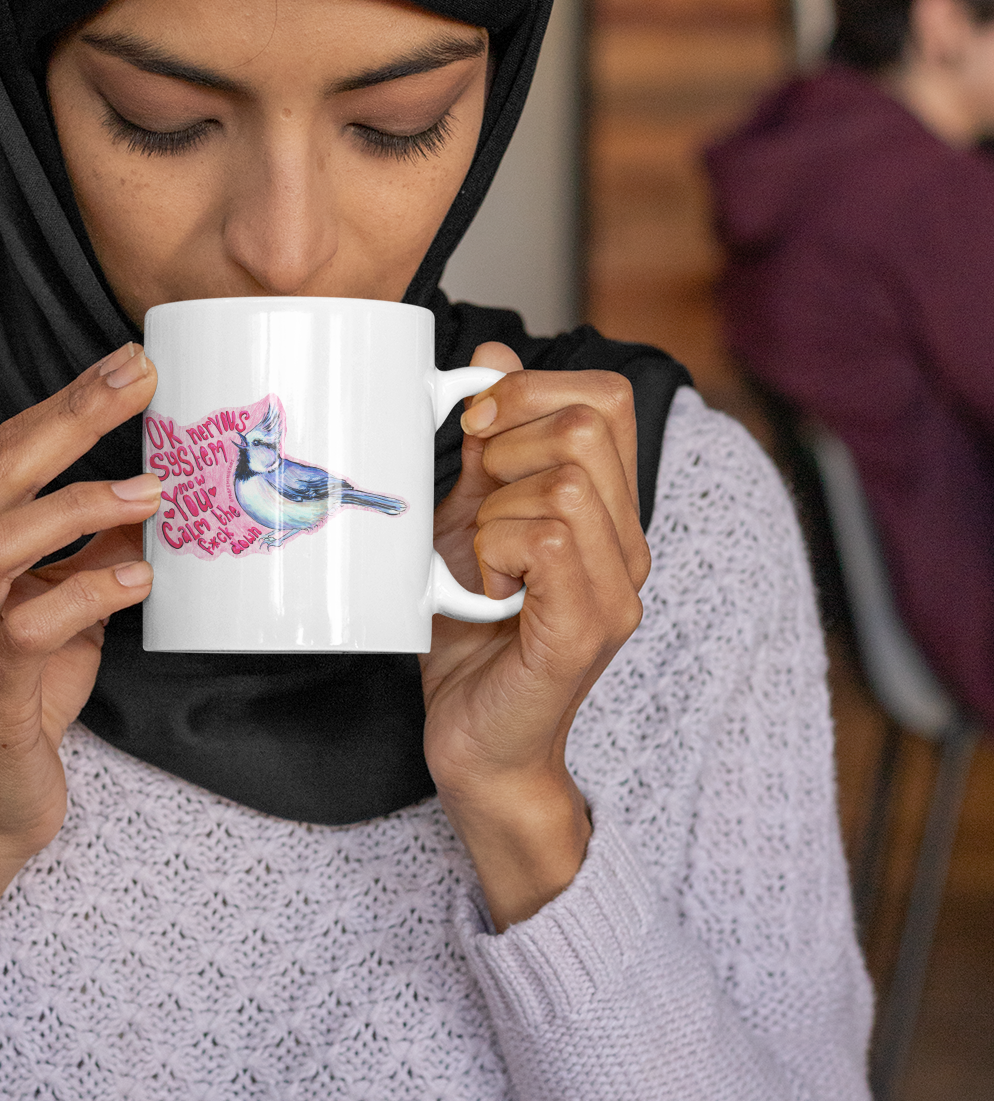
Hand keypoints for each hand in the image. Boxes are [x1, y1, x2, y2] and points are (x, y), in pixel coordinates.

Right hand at [0, 344, 159, 1038]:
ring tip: (153, 493)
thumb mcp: (55, 613)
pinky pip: (29, 626)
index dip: (66, 403)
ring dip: (80, 506)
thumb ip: (88, 554)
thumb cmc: (12, 705)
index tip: (131, 363)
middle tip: (142, 380)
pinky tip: (140, 582)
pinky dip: (90, 593)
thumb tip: (155, 491)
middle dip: (72, 418)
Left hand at [423, 342, 649, 929]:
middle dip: (505, 446)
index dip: (533, 389)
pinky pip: (545, 541)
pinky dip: (494, 552)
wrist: (475, 746)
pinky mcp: (584, 630)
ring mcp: (616, 591)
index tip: (476, 432)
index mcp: (608, 512)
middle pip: (586, 424)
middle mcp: (629, 547)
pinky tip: (484, 591)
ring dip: (492, 513)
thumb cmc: (471, 639)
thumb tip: (495, 354)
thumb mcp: (470, 520)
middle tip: (474, 506)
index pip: (608, 397)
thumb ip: (489, 446)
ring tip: (480, 565)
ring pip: (561, 482)